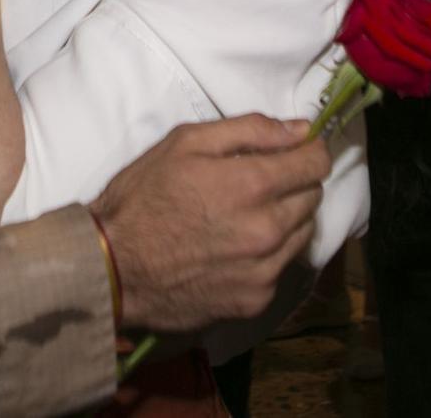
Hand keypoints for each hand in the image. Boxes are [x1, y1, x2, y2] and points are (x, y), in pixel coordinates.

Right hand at [92, 115, 328, 332]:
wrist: (114, 267)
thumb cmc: (143, 197)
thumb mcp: (185, 143)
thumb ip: (249, 129)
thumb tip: (300, 129)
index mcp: (252, 185)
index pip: (316, 162)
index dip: (309, 150)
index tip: (295, 149)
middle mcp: (268, 230)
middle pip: (314, 197)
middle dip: (295, 182)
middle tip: (259, 182)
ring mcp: (265, 270)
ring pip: (303, 233)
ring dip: (286, 219)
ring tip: (246, 215)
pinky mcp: (256, 301)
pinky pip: (282, 267)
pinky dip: (269, 254)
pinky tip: (235, 248)